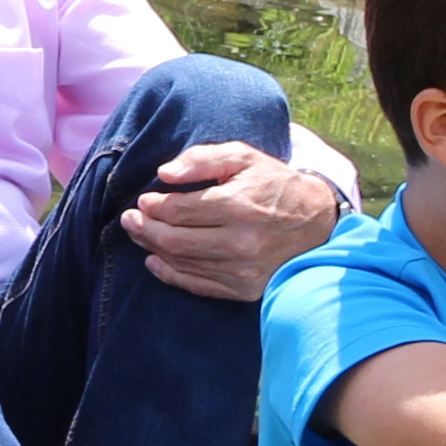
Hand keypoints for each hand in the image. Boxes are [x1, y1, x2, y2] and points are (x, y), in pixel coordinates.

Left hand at [119, 141, 340, 300]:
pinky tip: (155, 261)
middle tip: (129, 219)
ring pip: (183, 263)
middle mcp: (240, 242)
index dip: (154, 206)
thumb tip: (165, 174)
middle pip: (175, 240)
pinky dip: (170, 275)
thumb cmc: (274, 184)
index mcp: (239, 205)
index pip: (180, 211)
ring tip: (140, 234)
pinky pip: (197, 285)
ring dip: (153, 249)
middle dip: (145, 229)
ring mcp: (242, 270)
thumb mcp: (243, 157)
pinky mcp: (244, 289)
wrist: (316, 223)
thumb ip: (201, 159)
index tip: (144, 200)